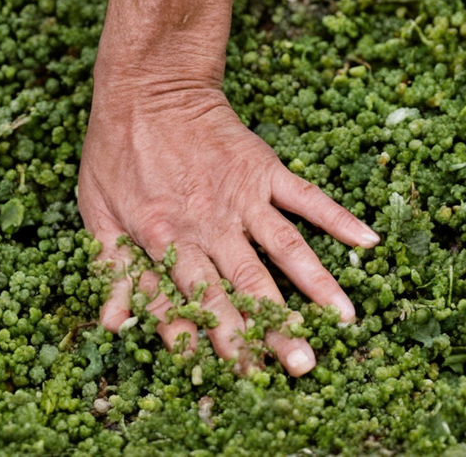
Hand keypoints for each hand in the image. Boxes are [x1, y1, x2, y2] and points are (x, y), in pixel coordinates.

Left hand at [78, 70, 379, 375]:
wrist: (147, 88)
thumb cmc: (114, 154)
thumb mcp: (96, 214)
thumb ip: (111, 272)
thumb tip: (113, 327)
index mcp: (163, 239)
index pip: (193, 302)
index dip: (214, 341)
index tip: (239, 377)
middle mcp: (206, 224)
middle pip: (246, 286)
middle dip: (274, 329)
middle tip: (302, 367)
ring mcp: (240, 196)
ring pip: (284, 249)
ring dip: (316, 286)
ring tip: (346, 322)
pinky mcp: (263, 168)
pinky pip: (306, 197)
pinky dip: (337, 218)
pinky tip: (368, 243)